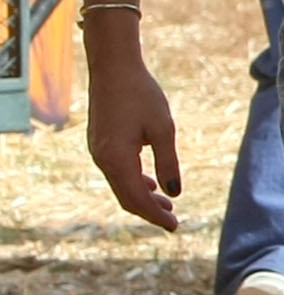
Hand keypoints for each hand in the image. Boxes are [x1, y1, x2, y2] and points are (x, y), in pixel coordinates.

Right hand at [85, 43, 181, 229]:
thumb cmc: (141, 95)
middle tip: (173, 221)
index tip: (174, 227)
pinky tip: (150, 184)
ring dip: (143, 197)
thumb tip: (174, 193)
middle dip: (150, 211)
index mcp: (117, 159)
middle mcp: (102, 159)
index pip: (137, 199)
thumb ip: (168, 163)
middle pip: (126, 197)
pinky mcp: (99, 143)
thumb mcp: (163, 129)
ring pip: (120, 185)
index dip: (156, 215)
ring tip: (167, 204)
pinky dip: (134, 182)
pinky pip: (116, 172)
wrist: (113, 67)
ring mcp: (98, 152)